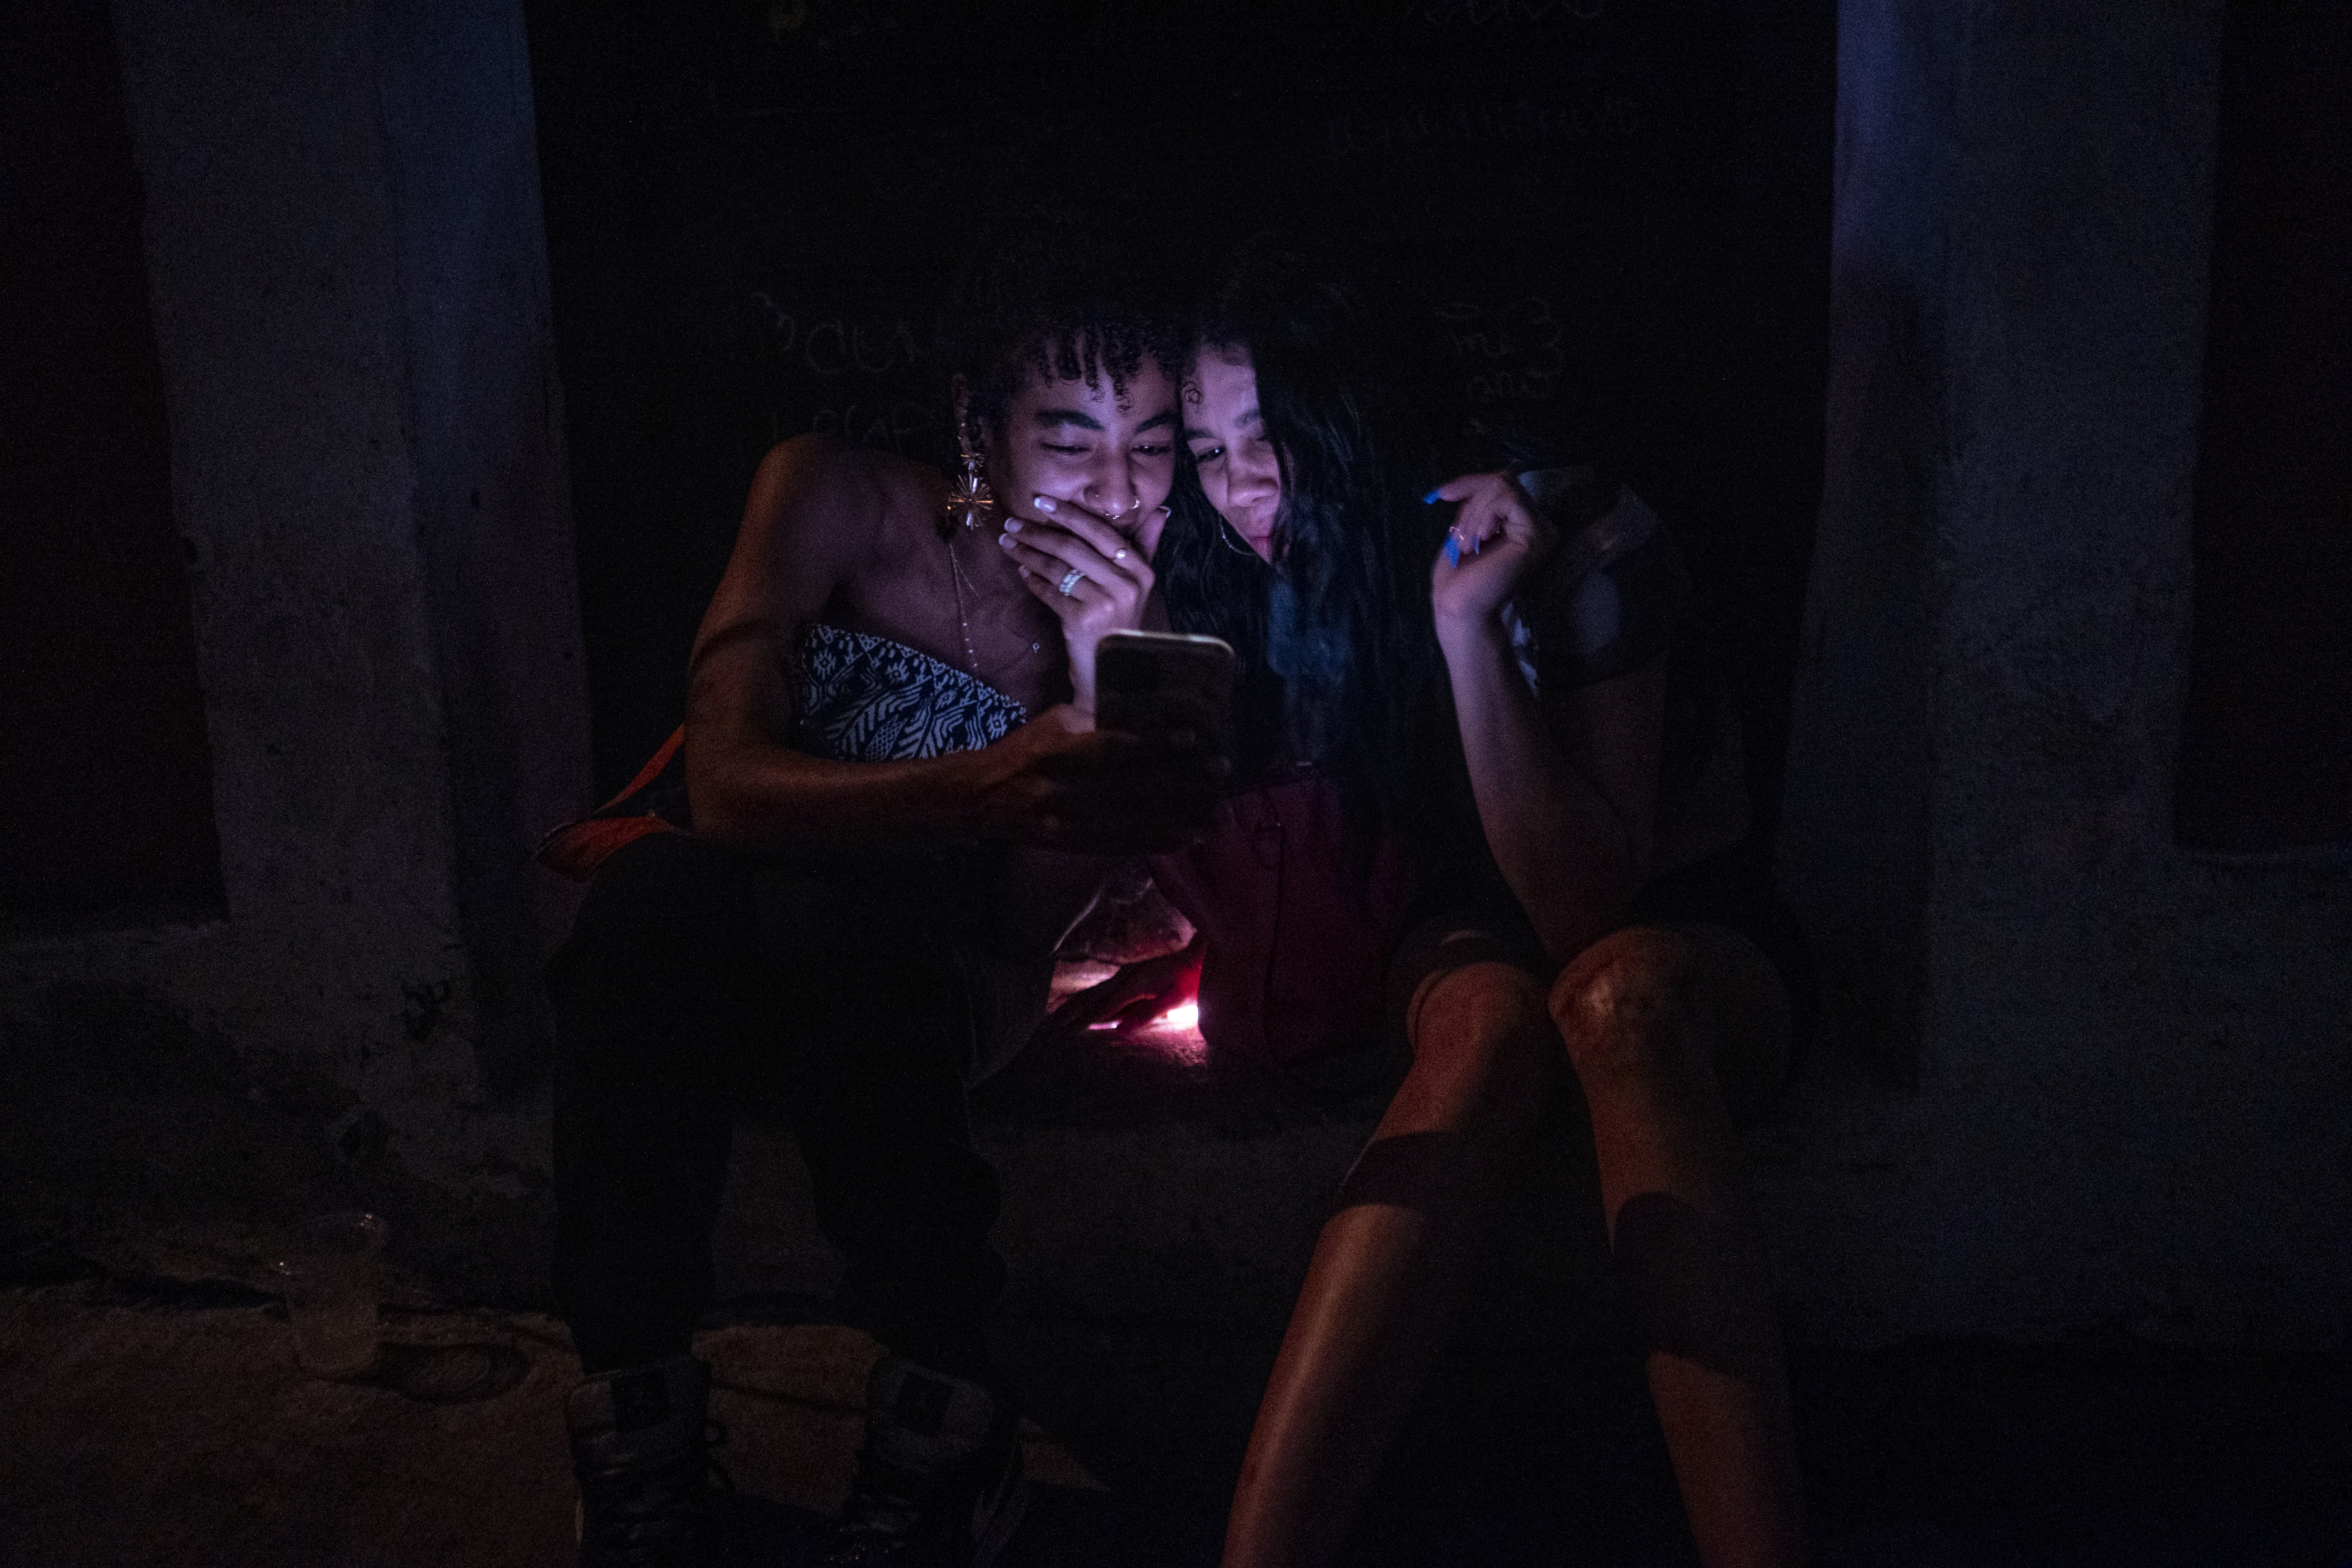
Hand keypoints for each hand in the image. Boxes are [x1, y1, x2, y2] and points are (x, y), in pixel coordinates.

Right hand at [971, 704, 1221, 853]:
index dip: (1155, 745)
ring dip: (1179, 818)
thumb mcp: (1054, 723)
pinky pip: (1122, 846)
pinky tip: (1188, 838)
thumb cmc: (1025, 751)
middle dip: (1180, 782)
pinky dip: (1157, 843)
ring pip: (1132, 823)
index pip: (1112, 748)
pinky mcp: (1074, 846)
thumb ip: (1095, 721)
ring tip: (1216, 811)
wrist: (983, 799)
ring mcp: (1068, 824)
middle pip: (1130, 789)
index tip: (1193, 738)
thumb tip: (1145, 713)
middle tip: (1219, 772)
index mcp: (1057, 752)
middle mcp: (1063, 791)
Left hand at [996, 495, 1163, 712]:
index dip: (1069, 514)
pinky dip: (1033, 582)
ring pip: (1057, 568)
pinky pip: (1050, 593)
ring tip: (1008, 543)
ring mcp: (1104, 603)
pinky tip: (1022, 573)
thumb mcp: (1139, 584)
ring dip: (1028, 554)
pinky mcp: (1082, 620)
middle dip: (1038, 533)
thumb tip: (1160, 512)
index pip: (1101, 532)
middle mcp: (1126, 584)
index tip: (1042, 502)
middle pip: (1073, 547)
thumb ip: (1145, 547)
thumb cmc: (1121, 620)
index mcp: (1141, 570)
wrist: (1113, 669)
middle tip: (1012, 523)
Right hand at [1032, 936, 1203, 1049]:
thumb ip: (1146, 1014)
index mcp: (1133, 986)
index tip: (1067, 1034)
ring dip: (1074, 1004)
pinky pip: (1103, 989)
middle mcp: (1125, 978)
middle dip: (1071, 1012)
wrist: (1200, 955)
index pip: (1104, 1008)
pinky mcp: (1129, 975)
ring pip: (1094, 992)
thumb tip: (1119, 1031)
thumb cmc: (1191, 980)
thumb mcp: (1174, 1000)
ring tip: (1055, 1013)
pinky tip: (1081, 1002)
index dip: (1085, 1022)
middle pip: (1092, 998)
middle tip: (1051, 1026)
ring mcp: (1126, 975)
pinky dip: (1088, 997)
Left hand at [1426, 471, 1558, 640]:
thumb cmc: (1459, 580)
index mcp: (1522, 526)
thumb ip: (1477, 507)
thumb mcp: (1465, 531)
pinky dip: (1484, 515)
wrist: (1459, 610)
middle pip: (1504, 482)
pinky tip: (1479, 540)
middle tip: (1460, 537)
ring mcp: (1541, 530)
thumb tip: (1476, 481)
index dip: (1471, 483)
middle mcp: (1539, 526)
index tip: (1441, 494)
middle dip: (1472, 502)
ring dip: (1474, 513)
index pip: (1502, 485)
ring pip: (1504, 487)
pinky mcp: (1534, 534)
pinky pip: (1508, 499)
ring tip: (1467, 544)